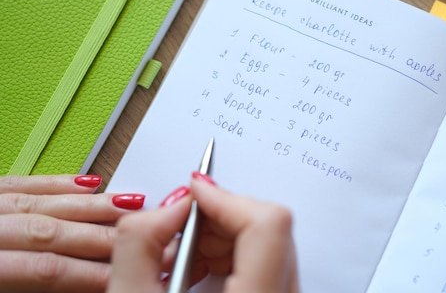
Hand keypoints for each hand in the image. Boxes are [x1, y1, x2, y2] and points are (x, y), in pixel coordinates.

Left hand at [0, 174, 144, 291]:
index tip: (125, 273)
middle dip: (103, 237)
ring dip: (93, 206)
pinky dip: (59, 183)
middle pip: (52, 232)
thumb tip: (94, 285)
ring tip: (130, 207)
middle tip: (141, 240)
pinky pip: (23, 182)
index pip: (48, 270)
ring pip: (44, 203)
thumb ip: (43, 286)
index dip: (92, 272)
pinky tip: (89, 182)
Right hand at [108, 173, 298, 292]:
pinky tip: (195, 272)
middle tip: (175, 236)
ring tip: (178, 263)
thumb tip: (168, 204)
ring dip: (217, 237)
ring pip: (264, 240)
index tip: (193, 190)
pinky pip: (262, 257)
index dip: (225, 196)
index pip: (268, 222)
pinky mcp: (277, 292)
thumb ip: (139, 245)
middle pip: (265, 226)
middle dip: (214, 219)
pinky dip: (226, 254)